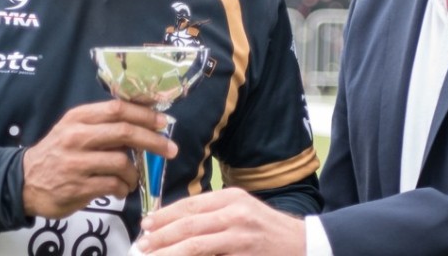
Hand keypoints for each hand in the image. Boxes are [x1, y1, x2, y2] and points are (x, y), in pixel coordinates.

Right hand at [21, 100, 176, 217]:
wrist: (24, 181)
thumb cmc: (58, 152)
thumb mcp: (74, 129)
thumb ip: (103, 124)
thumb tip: (143, 121)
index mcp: (79, 118)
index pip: (117, 109)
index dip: (144, 114)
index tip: (163, 121)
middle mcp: (77, 136)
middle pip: (124, 132)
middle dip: (153, 141)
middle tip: (170, 149)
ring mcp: (76, 162)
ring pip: (121, 161)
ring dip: (135, 172)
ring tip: (134, 178)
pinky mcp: (78, 186)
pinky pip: (113, 185)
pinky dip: (124, 188)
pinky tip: (122, 189)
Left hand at [135, 187, 305, 254]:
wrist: (304, 245)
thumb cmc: (269, 230)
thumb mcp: (243, 211)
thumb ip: (214, 214)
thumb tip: (177, 223)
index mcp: (232, 198)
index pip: (190, 204)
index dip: (165, 215)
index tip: (147, 224)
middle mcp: (236, 213)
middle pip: (188, 224)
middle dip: (161, 236)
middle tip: (143, 245)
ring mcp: (241, 237)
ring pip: (195, 245)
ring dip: (169, 253)